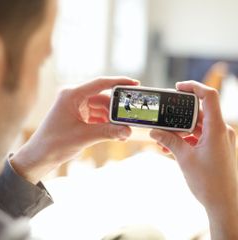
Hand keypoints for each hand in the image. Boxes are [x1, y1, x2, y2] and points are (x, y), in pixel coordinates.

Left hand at [11, 77, 138, 183]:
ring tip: (123, 131)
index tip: (135, 84)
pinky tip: (115, 133)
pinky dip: (105, 124)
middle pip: (102, 98)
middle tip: (130, 119)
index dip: (119, 82)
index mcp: (71, 95)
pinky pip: (96, 117)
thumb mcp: (84, 137)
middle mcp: (73, 97)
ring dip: (112, 119)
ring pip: (100, 109)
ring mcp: (75, 107)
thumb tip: (128, 131)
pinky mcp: (77, 117)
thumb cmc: (54, 144)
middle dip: (116, 110)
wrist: (39, 157)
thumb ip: (107, 132)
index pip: (100, 84)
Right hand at [150, 81, 237, 238]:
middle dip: (178, 115)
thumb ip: (169, 141)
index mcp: (217, 129)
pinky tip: (169, 147)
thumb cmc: (209, 182)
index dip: (194, 87)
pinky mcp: (215, 148)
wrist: (224, 203)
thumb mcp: (184, 158)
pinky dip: (185, 140)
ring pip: (196, 126)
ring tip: (162, 138)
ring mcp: (219, 140)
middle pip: (198, 113)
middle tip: (162, 118)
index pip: (209, 97)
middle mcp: (220, 131)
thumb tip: (155, 131)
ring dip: (179, 131)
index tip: (178, 88)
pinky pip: (198, 137)